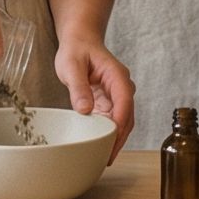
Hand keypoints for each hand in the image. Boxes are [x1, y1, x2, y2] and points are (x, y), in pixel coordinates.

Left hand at [54, 33, 135, 160]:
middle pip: (127, 116)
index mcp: (116, 76)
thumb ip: (78, 87)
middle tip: (107, 158)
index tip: (112, 141)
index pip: (124, 102)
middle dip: (119, 138)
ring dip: (115, 139)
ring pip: (122, 121)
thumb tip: (85, 110)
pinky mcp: (109, 101)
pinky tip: (100, 146)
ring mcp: (116, 95)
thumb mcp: (72, 65)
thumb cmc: (77, 49)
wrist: (80, 40)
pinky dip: (107, 133)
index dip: (119, 123)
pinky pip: (111, 120)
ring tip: (104, 158)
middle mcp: (121, 87)